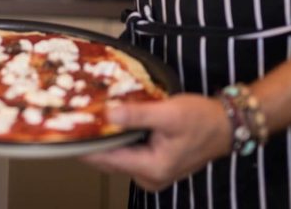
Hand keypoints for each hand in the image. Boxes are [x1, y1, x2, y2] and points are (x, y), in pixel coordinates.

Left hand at [82, 94, 231, 191]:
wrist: (227, 125)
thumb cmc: (202, 120)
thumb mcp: (169, 113)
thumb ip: (137, 114)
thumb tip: (108, 114)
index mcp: (152, 168)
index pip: (107, 159)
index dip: (84, 145)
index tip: (64, 133)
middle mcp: (149, 177)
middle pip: (109, 160)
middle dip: (90, 142)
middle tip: (69, 123)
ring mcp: (151, 172)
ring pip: (117, 157)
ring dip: (102, 141)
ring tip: (83, 121)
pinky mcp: (154, 164)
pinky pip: (127, 153)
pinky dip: (116, 141)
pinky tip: (106, 125)